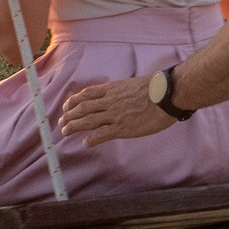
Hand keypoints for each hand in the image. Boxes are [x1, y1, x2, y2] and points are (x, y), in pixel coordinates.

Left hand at [58, 78, 177, 148]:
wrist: (166, 95)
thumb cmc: (156, 89)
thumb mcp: (132, 84)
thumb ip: (121, 91)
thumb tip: (118, 93)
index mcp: (112, 89)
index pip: (87, 94)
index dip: (74, 101)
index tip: (67, 106)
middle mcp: (110, 101)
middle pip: (83, 108)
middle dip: (69, 115)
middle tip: (61, 122)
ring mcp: (115, 115)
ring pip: (88, 120)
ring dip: (74, 126)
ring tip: (65, 131)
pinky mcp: (123, 128)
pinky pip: (102, 134)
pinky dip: (91, 139)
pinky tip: (85, 143)